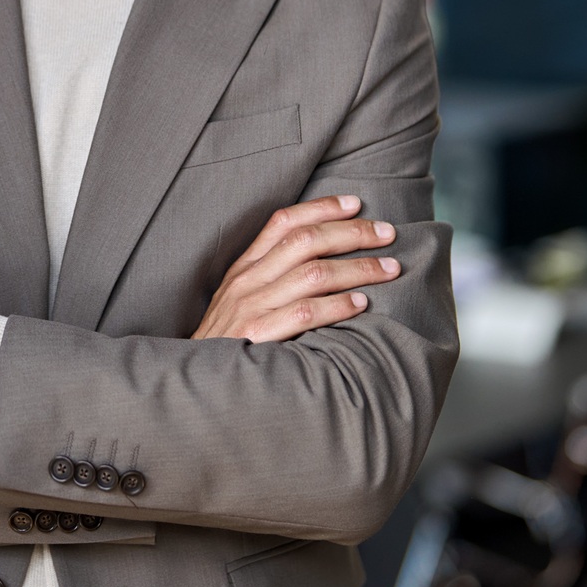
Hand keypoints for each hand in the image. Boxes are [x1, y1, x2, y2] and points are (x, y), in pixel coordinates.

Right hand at [192, 195, 400, 342]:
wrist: (197, 382)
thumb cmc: (229, 341)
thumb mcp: (239, 299)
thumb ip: (271, 278)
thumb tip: (322, 258)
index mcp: (244, 267)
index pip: (284, 222)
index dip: (322, 208)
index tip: (356, 203)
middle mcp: (248, 280)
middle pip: (306, 241)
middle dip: (352, 233)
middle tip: (387, 233)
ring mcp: (252, 306)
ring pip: (313, 273)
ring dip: (358, 268)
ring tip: (388, 269)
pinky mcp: (258, 334)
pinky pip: (306, 313)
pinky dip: (338, 306)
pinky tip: (361, 304)